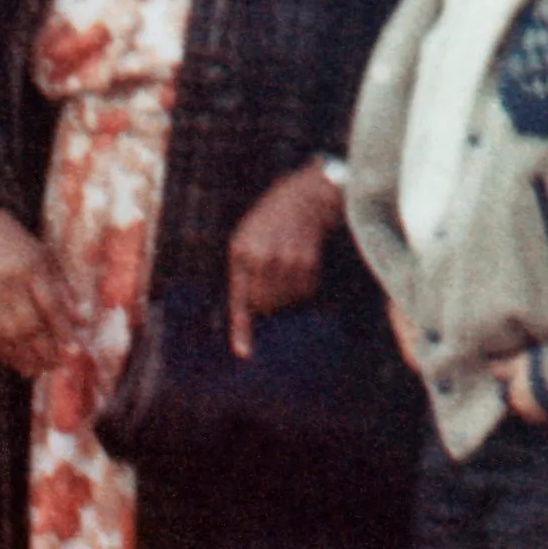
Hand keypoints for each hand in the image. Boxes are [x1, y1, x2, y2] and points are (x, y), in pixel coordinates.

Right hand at [0, 206, 80, 375]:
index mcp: (31, 268)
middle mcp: (8, 283)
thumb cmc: (25, 250)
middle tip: (58, 365)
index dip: (62, 330)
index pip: (49, 305)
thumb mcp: (48, 260)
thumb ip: (64, 289)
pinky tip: (19, 364)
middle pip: (27, 324)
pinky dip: (6, 352)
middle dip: (45, 349)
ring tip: (40, 370)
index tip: (75, 351)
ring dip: (25, 356)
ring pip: (8, 334)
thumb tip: (81, 320)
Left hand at [225, 163, 343, 334]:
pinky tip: (302, 266)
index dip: (241, 328)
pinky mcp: (308, 261)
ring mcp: (286, 260)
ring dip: (287, 294)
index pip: (239, 297)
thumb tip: (252, 308)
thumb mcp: (245, 238)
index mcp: (240, 253)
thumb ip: (243, 269)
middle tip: (272, 284)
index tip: (244, 352)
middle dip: (266, 303)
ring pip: (285, 300)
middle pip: (263, 305)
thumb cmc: (269, 220)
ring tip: (286, 268)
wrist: (303, 196)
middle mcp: (261, 259)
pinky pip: (305, 291)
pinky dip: (304, 287)